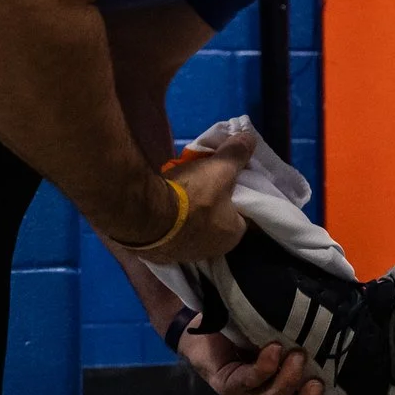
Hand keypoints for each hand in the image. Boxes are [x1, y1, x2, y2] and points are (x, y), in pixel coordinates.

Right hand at [116, 131, 252, 264]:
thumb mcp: (220, 168)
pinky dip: (169, 222)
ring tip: (180, 191)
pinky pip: (170, 234)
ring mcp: (184, 255)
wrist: (145, 216)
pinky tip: (164, 205)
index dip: (237, 196)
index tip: (227, 181)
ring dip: (188, 214)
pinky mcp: (160, 254)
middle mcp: (211, 251)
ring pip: (192, 229)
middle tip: (202, 183)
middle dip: (211, 205)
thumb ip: (237, 154)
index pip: (243, 214)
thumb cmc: (191, 195)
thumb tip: (250, 139)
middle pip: (216, 222)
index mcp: (232, 236)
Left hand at [178, 332, 359, 394]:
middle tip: (318, 385)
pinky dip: (265, 367)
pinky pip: (249, 382)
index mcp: (285, 394)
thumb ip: (310, 347)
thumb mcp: (286, 340)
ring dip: (287, 381)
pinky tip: (273, 351)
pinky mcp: (227, 383)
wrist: (204, 325)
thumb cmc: (249, 331)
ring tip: (298, 356)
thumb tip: (347, 339)